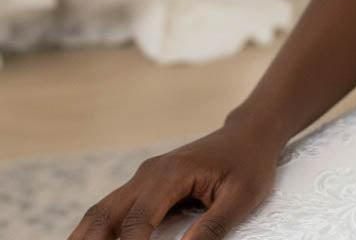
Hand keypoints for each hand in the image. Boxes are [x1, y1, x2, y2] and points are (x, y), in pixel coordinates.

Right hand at [66, 121, 281, 239]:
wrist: (249, 135)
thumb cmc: (249, 165)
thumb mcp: (242, 198)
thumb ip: (213, 229)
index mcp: (171, 174)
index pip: (137, 222)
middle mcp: (149, 174)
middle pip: (103, 216)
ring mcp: (143, 178)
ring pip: (100, 213)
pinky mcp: (144, 186)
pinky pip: (112, 211)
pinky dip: (97, 234)